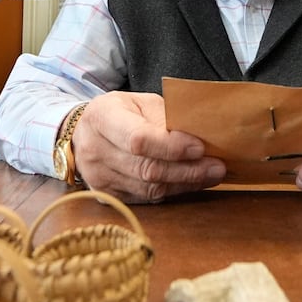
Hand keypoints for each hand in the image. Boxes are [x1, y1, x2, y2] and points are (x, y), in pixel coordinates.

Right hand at [70, 92, 225, 203]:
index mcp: (102, 118)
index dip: (171, 146)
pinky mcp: (108, 196)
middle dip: (187, 169)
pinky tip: (191, 182)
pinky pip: (146, 198)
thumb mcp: (140, 102)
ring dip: (185, 182)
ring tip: (211, 174)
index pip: (138, 139)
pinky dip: (173, 190)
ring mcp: (98, 178)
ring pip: (149, 187)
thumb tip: (200, 136)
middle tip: (217, 166)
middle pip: (146, 168)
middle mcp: (95, 150)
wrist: (84, 133)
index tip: (200, 147)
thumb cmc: (120, 113)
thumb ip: (165, 117)